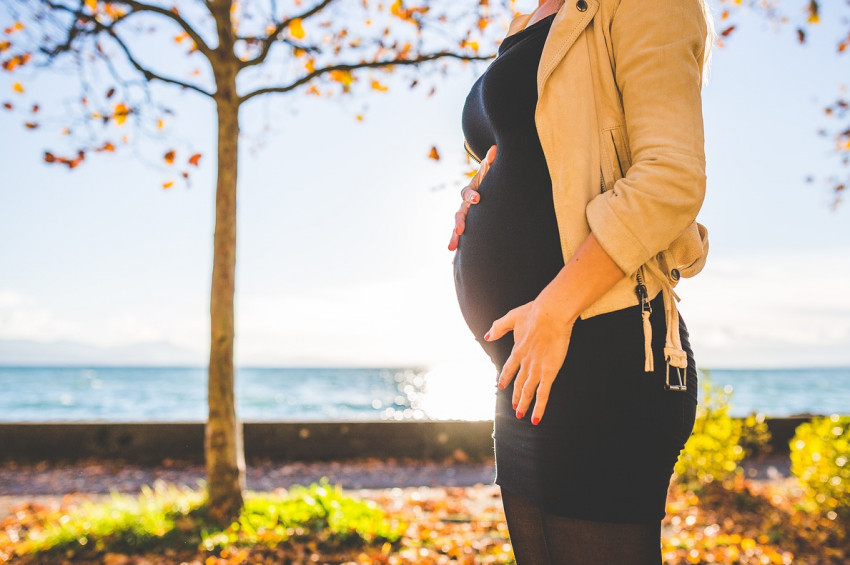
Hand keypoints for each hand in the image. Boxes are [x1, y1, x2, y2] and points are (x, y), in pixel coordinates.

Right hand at [448, 144, 496, 250]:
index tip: (478, 199)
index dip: (472, 195)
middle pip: (459, 214)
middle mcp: (464, 206)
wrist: (482, 192)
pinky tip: (453, 262)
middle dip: (459, 223)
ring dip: (454, 238)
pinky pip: (461, 239)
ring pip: (457, 228)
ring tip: (451, 249)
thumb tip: (495, 148)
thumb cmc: (488, 183)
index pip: (469, 193)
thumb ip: (491, 163)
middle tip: (460, 231)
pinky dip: (459, 249)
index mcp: (470, 192)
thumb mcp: (490, 173)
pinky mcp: (466, 228)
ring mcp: (463, 218)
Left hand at [483, 293, 576, 424]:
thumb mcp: (512, 317)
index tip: (502, 386)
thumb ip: (498, 327)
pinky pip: (543, 394)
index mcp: (517, 350)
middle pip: (518, 383)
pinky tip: (535, 418)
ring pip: (528, 392)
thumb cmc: (534, 312)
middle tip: (513, 407)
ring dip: (523, 404)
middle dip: (515, 396)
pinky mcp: (549, 373)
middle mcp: (525, 363)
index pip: (509, 369)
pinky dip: (539, 408)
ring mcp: (536, 369)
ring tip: (520, 414)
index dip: (506, 378)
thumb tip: (486, 336)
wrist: (550, 314)